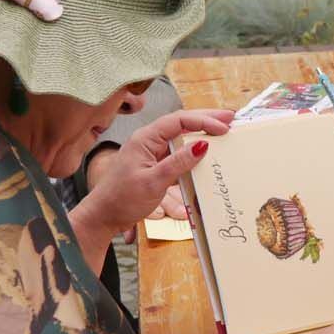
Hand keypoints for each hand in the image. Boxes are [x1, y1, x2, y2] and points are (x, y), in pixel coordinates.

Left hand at [74, 109, 230, 241]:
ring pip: (180, 136)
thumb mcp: (153, 181)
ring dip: (201, 132)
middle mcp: (148, 140)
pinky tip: (206, 151)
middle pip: (181, 122)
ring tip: (223, 129)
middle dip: (206, 118)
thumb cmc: (122, 199)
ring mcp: (151, 152)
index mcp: (145, 139)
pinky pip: (177, 152)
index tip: (223, 127)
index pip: (178, 121)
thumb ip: (178, 162)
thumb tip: (202, 145)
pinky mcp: (153, 164)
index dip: (203, 121)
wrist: (103, 216)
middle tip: (230, 117)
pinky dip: (193, 149)